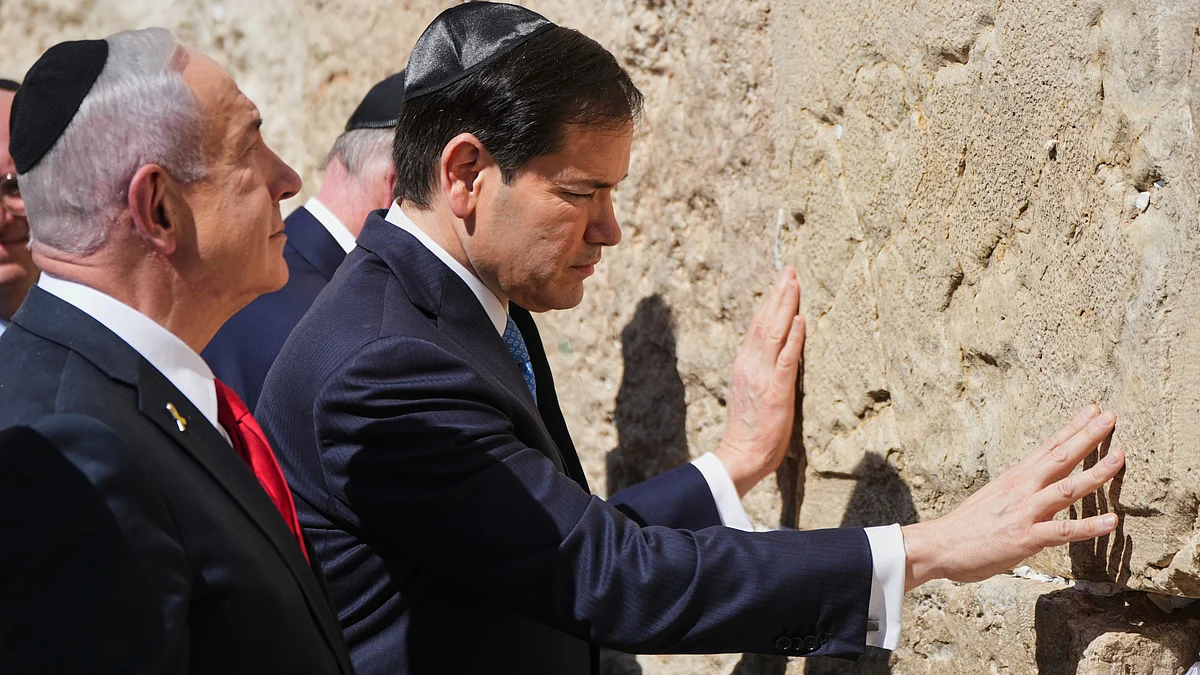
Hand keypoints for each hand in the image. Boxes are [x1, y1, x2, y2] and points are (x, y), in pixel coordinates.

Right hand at [715, 266, 804, 496]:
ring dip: (785, 306)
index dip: (770, 301)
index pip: (758, 325)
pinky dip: (793, 338)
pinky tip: (801, 320)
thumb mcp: (752, 391)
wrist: (742, 455)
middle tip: (790, 269)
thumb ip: (761, 369)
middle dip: (778, 293)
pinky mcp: (776, 391)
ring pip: (774, 333)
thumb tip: (777, 350)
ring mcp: (762, 376)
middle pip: (765, 321)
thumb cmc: (751, 430)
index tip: (782, 280)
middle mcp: (750, 364)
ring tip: (795, 283)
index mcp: (745, 364)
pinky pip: (786, 360)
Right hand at [901, 405, 1123, 589]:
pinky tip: (1112, 521)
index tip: (1092, 410)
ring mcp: (1025, 512)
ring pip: (1067, 489)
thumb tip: (1036, 487)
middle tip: (1111, 416)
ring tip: (1120, 458)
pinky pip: (1064, 531)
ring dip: (1096, 473)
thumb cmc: (965, 526)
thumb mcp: (993, 498)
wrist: (939, 545)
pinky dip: (1089, 526)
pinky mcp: (1026, 538)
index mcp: (1014, 478)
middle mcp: (1022, 489)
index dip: (1072, 428)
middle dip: (1087, 436)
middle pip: (1060, 457)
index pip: (1048, 447)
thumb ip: (1018, 492)